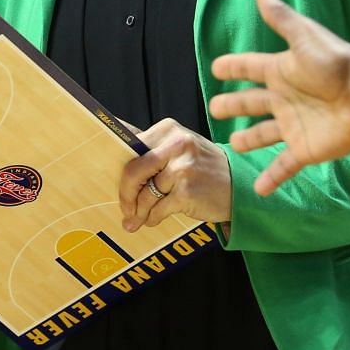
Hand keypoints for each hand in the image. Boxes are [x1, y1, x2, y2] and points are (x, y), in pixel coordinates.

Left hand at [118, 118, 230, 232]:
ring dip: (139, 212)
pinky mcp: (187, 192)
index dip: (117, 166)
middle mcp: (176, 145)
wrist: (240, 186)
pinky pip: (157, 210)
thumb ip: (152, 148)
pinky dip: (153, 218)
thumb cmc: (205, 167)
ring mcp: (182, 168)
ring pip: (145, 194)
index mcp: (169, 130)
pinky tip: (155, 219)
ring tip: (138, 219)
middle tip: (125, 208)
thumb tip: (117, 140)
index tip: (109, 179)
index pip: (130, 145)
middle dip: (125, 194)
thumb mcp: (181, 147)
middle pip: (132, 170)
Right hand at [207, 0, 349, 194]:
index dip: (233, 67)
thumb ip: (280, 18)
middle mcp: (285, 98)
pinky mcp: (305, 149)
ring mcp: (294, 125)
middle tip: (216, 107)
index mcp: (282, 71)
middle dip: (235, 104)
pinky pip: (283, 166)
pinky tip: (257, 190)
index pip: (250, 68)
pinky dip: (271, 178)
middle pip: (252, 102)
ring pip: (264, 134)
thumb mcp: (303, 38)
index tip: (216, 67)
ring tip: (234, 143)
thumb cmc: (335, 65)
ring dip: (249, 140)